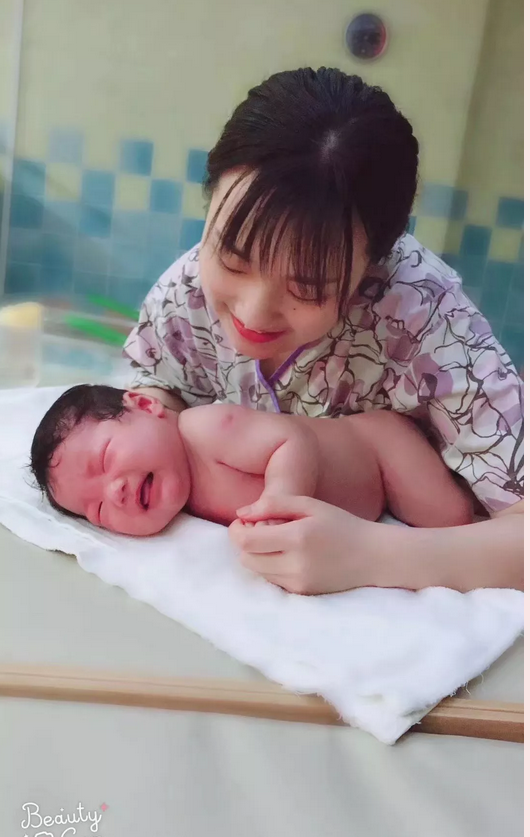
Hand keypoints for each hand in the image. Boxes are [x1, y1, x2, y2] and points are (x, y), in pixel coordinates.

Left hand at [230, 495, 385, 594]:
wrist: (373, 557)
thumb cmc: (341, 525)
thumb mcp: (310, 506)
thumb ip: (273, 504)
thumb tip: (241, 513)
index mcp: (297, 537)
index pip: (246, 541)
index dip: (236, 531)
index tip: (242, 522)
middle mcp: (296, 564)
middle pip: (246, 559)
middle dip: (245, 544)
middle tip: (256, 529)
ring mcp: (299, 582)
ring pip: (257, 572)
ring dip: (256, 556)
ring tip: (273, 542)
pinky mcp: (302, 593)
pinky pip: (272, 580)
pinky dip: (270, 568)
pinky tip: (286, 555)